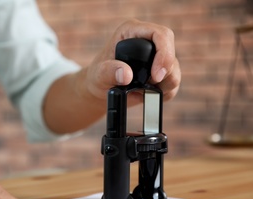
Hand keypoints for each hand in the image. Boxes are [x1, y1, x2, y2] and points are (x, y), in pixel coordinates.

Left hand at [44, 19, 180, 133]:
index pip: (159, 34)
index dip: (163, 53)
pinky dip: (165, 91)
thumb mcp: (98, 74)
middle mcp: (146, 40)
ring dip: (165, 83)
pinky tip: (149, 93)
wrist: (101, 90)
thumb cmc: (97, 77)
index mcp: (131, 31)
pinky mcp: (160, 70)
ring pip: (174, 68)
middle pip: (171, 49)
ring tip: (145, 90)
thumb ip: (109, 72)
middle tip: (153, 83)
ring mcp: (155, 55)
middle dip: (166, 70)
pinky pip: (173, 81)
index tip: (155, 75)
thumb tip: (126, 74)